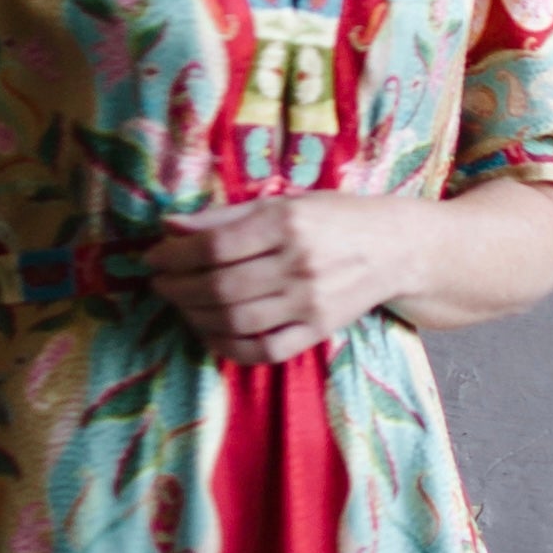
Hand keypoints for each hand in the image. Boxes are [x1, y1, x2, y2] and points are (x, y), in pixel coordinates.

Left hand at [147, 196, 435, 365]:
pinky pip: (263, 350)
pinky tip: (211, 333)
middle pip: (219, 287)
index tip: (154, 258)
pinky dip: (228, 346)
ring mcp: (309, 302)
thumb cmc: (335, 218)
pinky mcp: (318, 331)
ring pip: (235, 320)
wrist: (398, 249)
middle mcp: (298, 263)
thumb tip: (169, 226)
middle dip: (177, 289)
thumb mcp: (285, 202)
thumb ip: (227, 216)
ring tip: (181, 305)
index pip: (214, 246)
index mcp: (286, 222)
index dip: (174, 256)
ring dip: (196, 316)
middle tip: (160, 285)